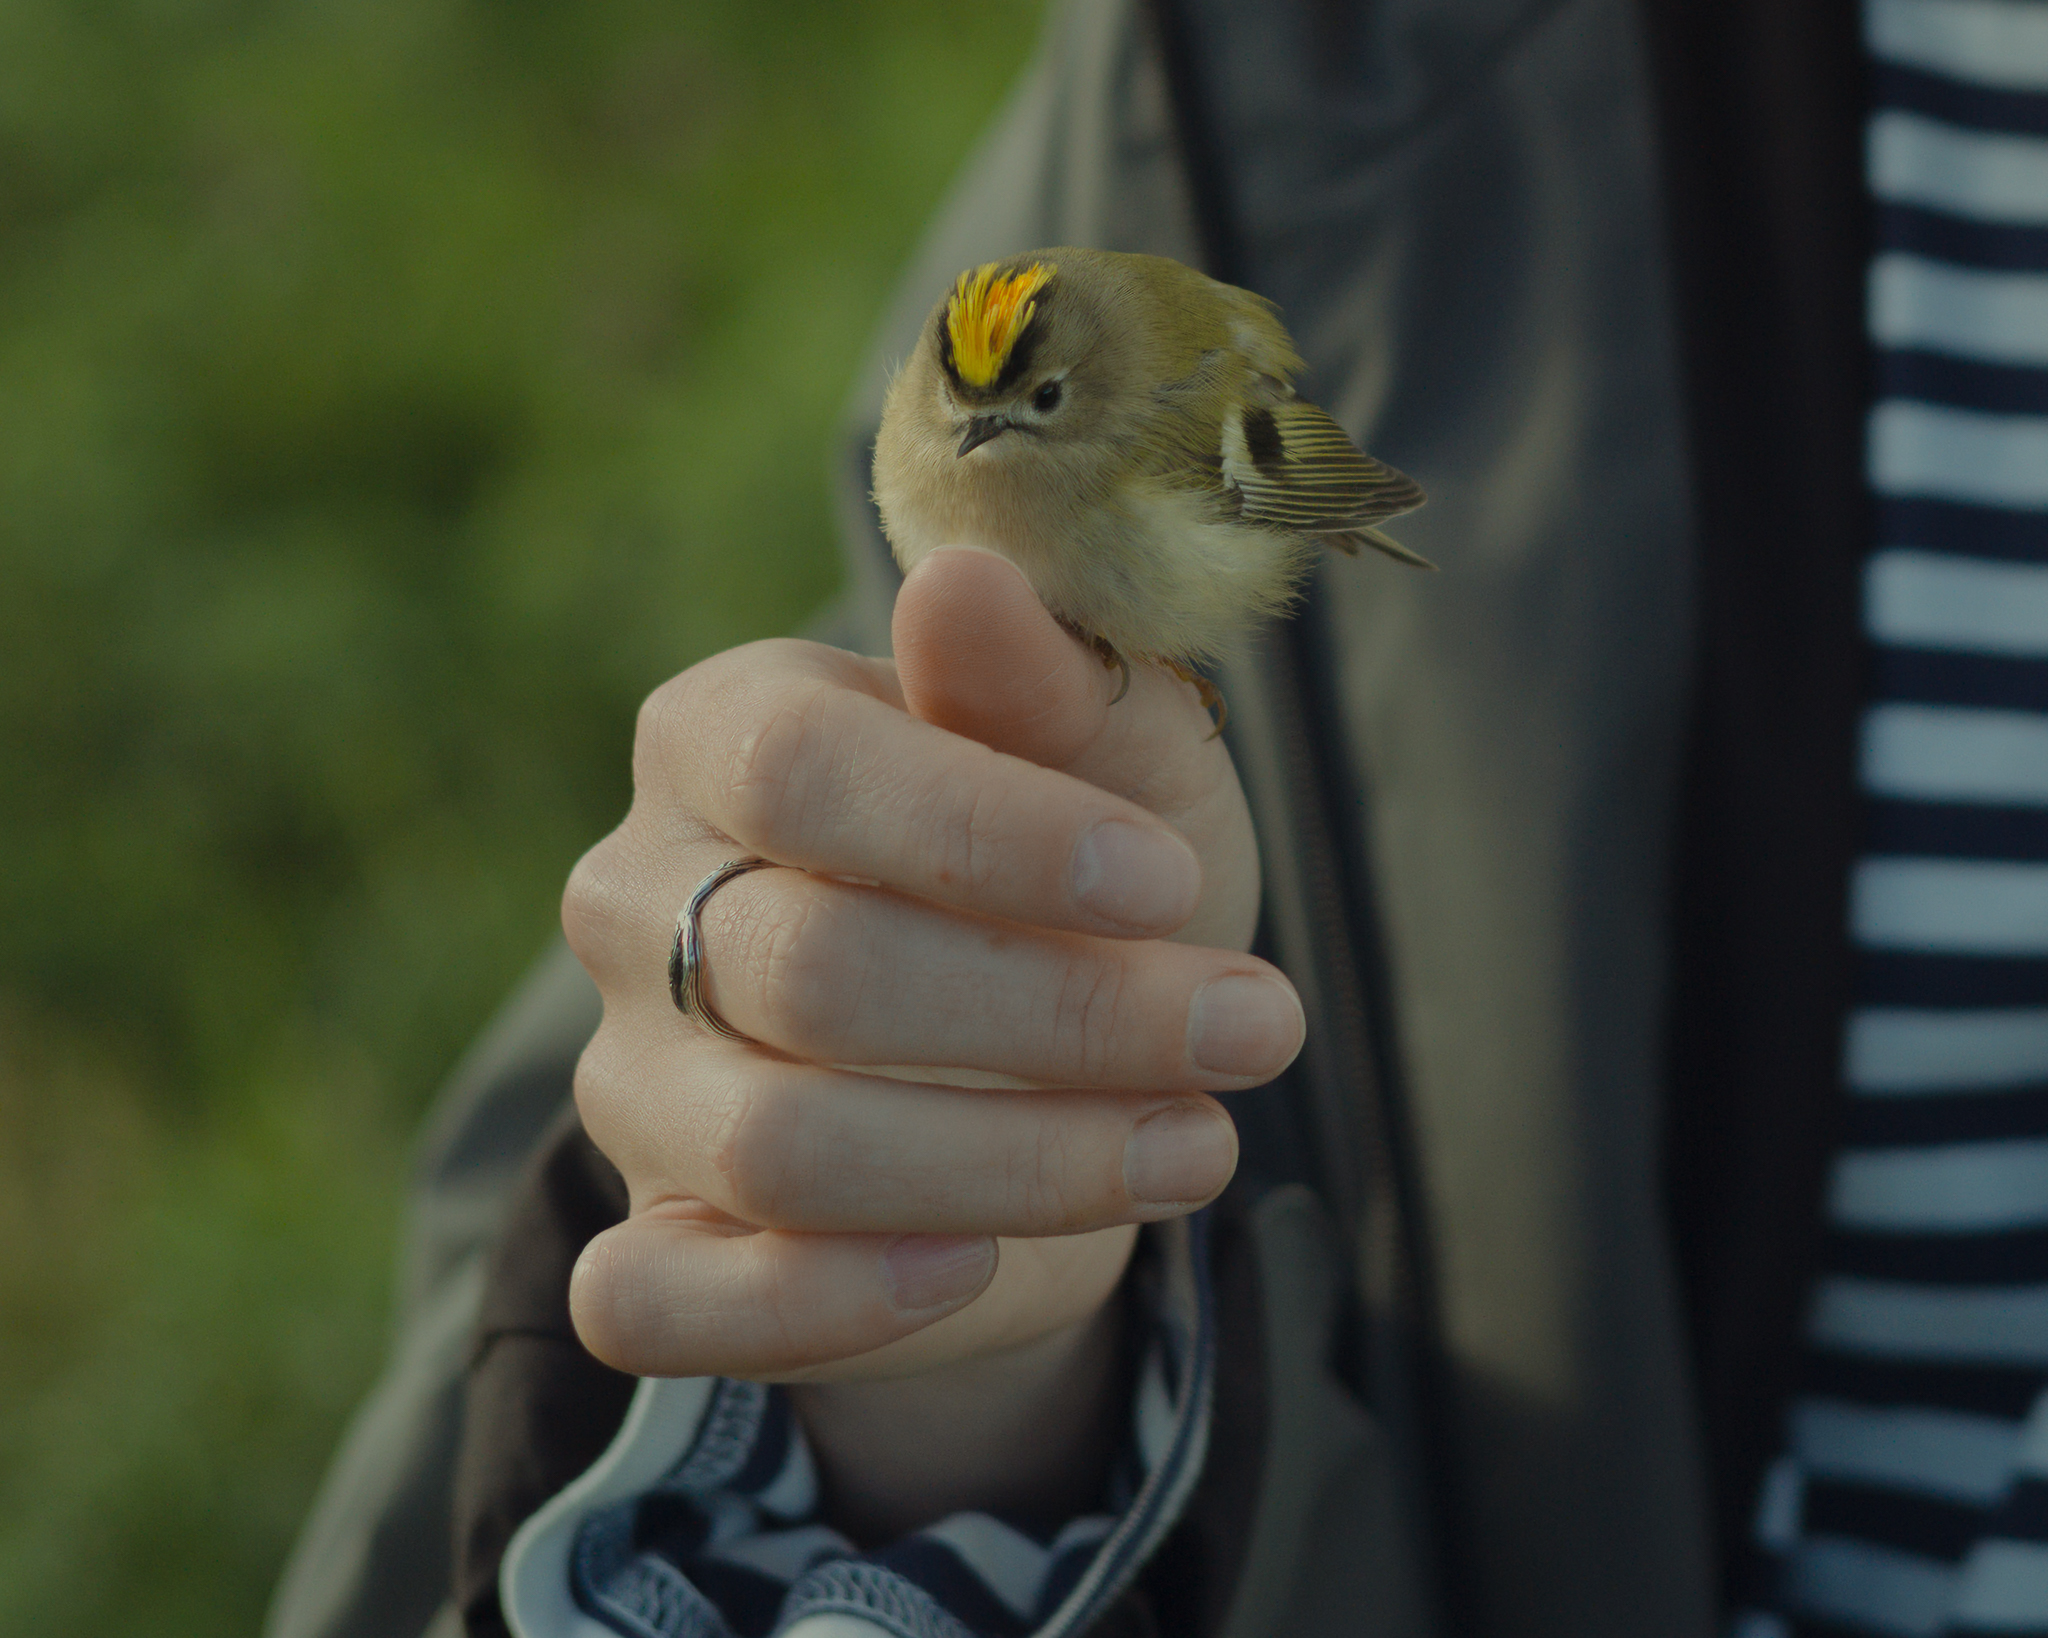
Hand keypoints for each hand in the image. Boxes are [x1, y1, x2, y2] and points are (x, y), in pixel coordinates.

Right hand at [561, 546, 1302, 1526]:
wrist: (1038, 1065)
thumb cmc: (1081, 875)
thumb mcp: (1114, 761)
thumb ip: (1045, 677)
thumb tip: (961, 580)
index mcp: (723, 735)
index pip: (802, 769)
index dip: (988, 834)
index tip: (1165, 882)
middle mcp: (642, 899)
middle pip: (813, 971)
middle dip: (1064, 1016)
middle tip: (1253, 1029)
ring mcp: (632, 1076)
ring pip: (777, 1148)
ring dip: (1019, 1165)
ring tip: (1197, 1146)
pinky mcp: (653, 1236)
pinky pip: (653, 1304)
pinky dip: (823, 1303)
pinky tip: (973, 1269)